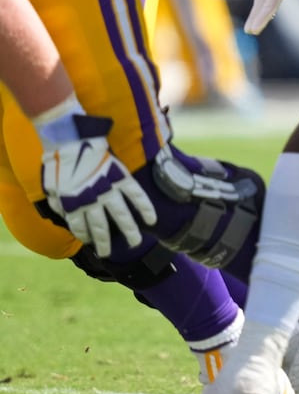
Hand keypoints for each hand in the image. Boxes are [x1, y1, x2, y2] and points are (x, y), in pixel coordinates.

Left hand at [37, 110, 156, 257]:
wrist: (68, 140)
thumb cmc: (57, 161)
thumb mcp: (51, 187)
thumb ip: (61, 203)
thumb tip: (66, 214)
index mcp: (72, 204)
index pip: (80, 227)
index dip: (86, 237)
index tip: (93, 245)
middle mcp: (90, 201)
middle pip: (101, 227)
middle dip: (106, 242)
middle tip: (110, 254)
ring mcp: (107, 189)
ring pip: (120, 215)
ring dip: (129, 231)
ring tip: (136, 242)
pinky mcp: (120, 177)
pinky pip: (136, 196)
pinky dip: (145, 208)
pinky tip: (151, 219)